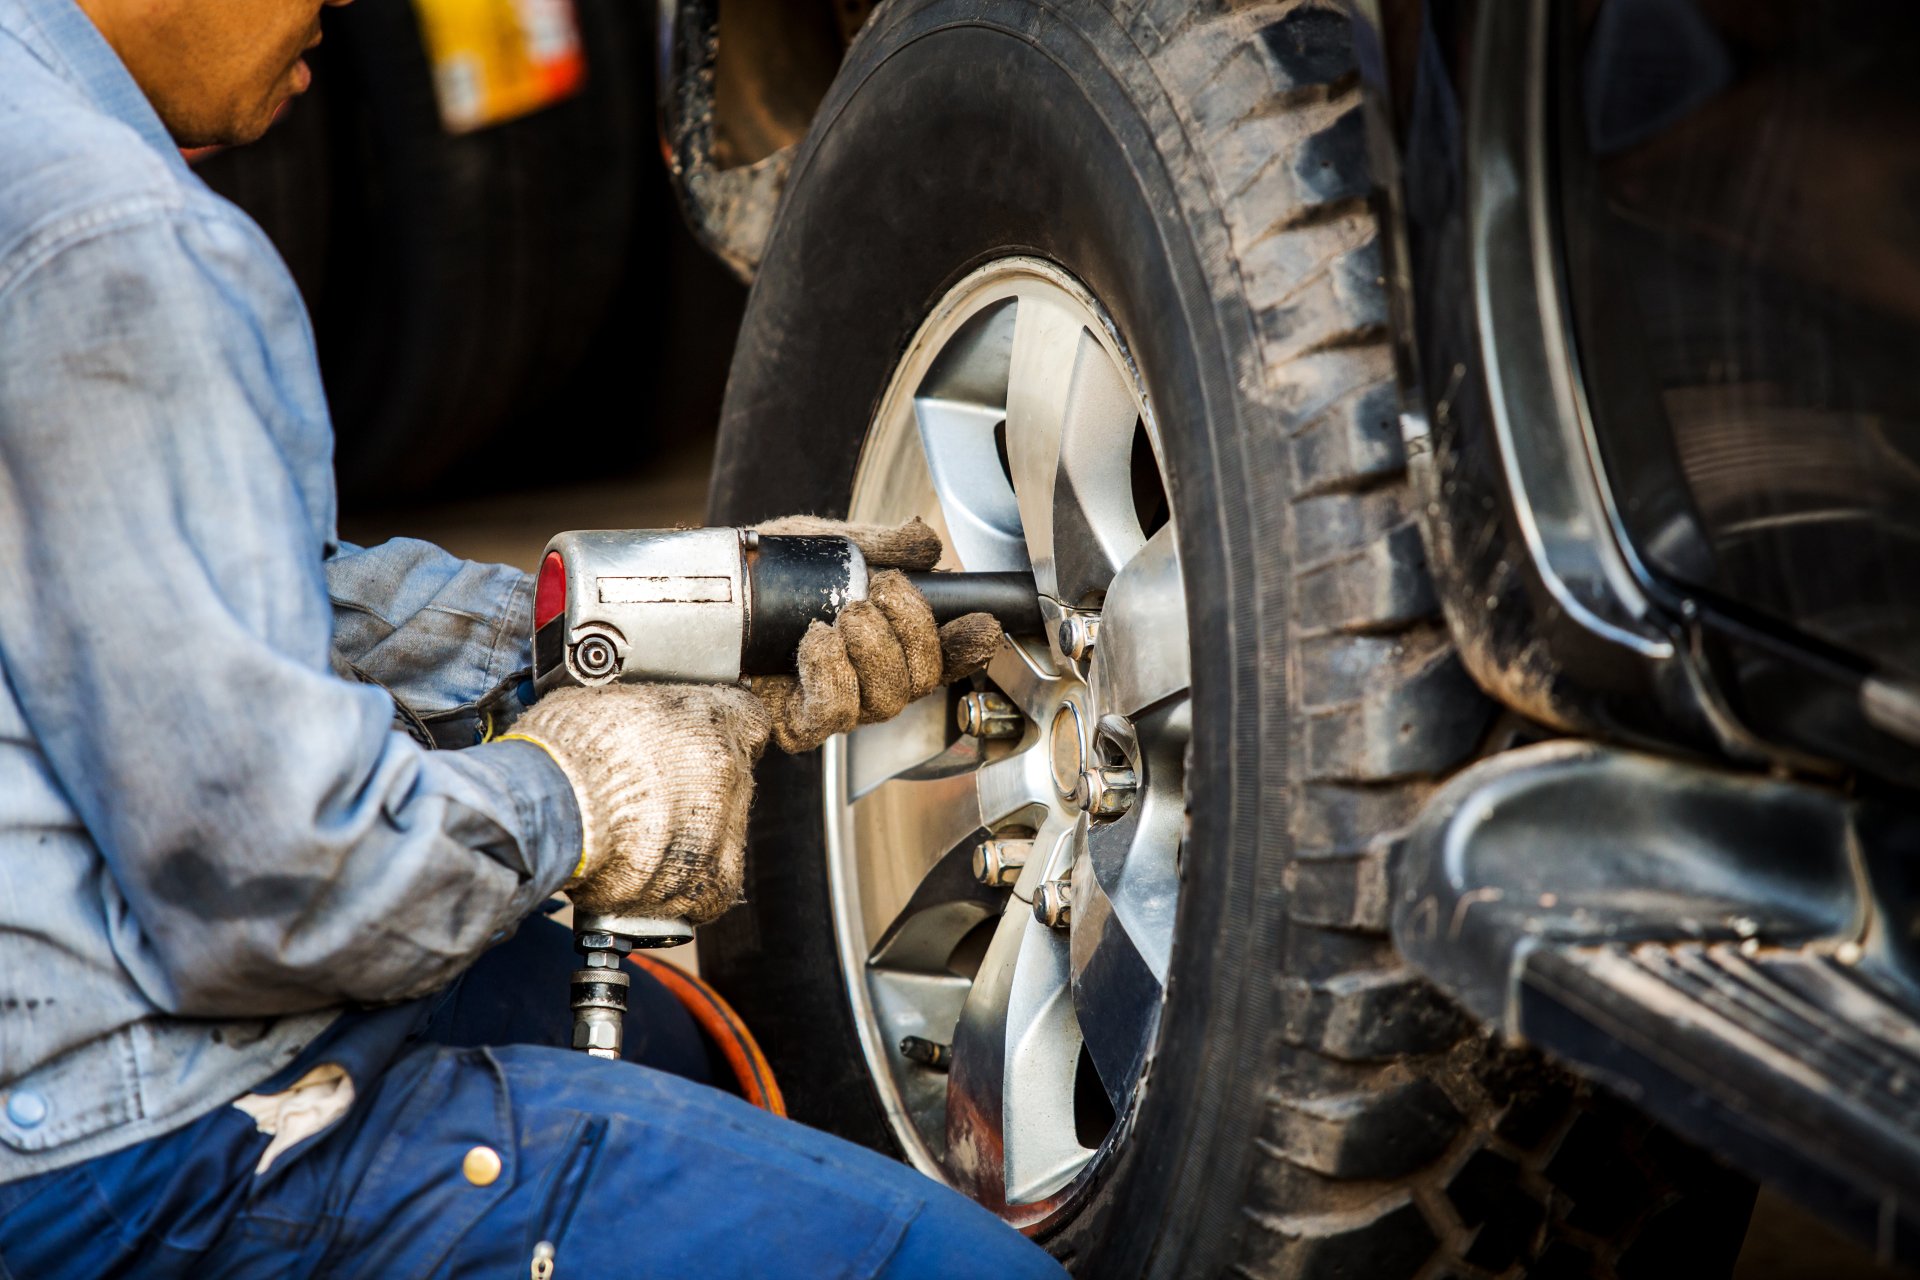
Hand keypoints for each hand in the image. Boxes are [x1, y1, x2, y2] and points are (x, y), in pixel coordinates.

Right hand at [505, 683, 770, 923]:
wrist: (547, 811)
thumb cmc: (566, 752)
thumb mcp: (609, 699)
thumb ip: (648, 712)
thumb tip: (640, 716)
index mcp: (711, 722)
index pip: (749, 719)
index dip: (722, 728)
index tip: (702, 738)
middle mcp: (729, 775)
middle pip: (735, 779)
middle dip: (698, 787)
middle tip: (650, 793)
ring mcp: (722, 832)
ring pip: (724, 834)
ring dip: (691, 837)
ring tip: (638, 836)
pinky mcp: (709, 883)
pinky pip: (708, 886)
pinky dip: (680, 884)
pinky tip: (645, 870)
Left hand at [752, 516, 1004, 752]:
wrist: (707, 595)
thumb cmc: (767, 576)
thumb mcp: (828, 545)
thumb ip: (880, 544)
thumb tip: (927, 544)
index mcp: (888, 641)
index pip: (944, 654)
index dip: (968, 646)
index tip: (982, 623)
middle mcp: (870, 681)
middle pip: (921, 681)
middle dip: (911, 632)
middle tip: (878, 595)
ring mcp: (838, 706)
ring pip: (885, 701)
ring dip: (872, 650)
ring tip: (842, 616)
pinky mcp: (798, 724)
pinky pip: (835, 711)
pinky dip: (832, 670)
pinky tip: (816, 640)